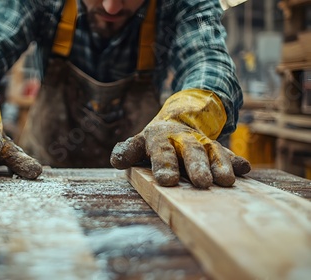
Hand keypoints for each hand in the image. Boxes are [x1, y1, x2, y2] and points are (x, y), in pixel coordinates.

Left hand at [110, 89, 250, 187]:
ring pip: (212, 151)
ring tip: (226, 182)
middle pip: (190, 150)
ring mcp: (201, 142)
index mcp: (160, 138)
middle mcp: (183, 139)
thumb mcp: (137, 143)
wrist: (177, 120)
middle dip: (196, 166)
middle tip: (202, 183)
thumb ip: (126, 152)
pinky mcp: (216, 148)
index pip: (162, 152)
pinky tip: (244, 169)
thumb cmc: (153, 142)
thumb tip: (116, 160)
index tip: (167, 181)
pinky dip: (236, 161)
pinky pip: (227, 154)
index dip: (164, 165)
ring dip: (220, 165)